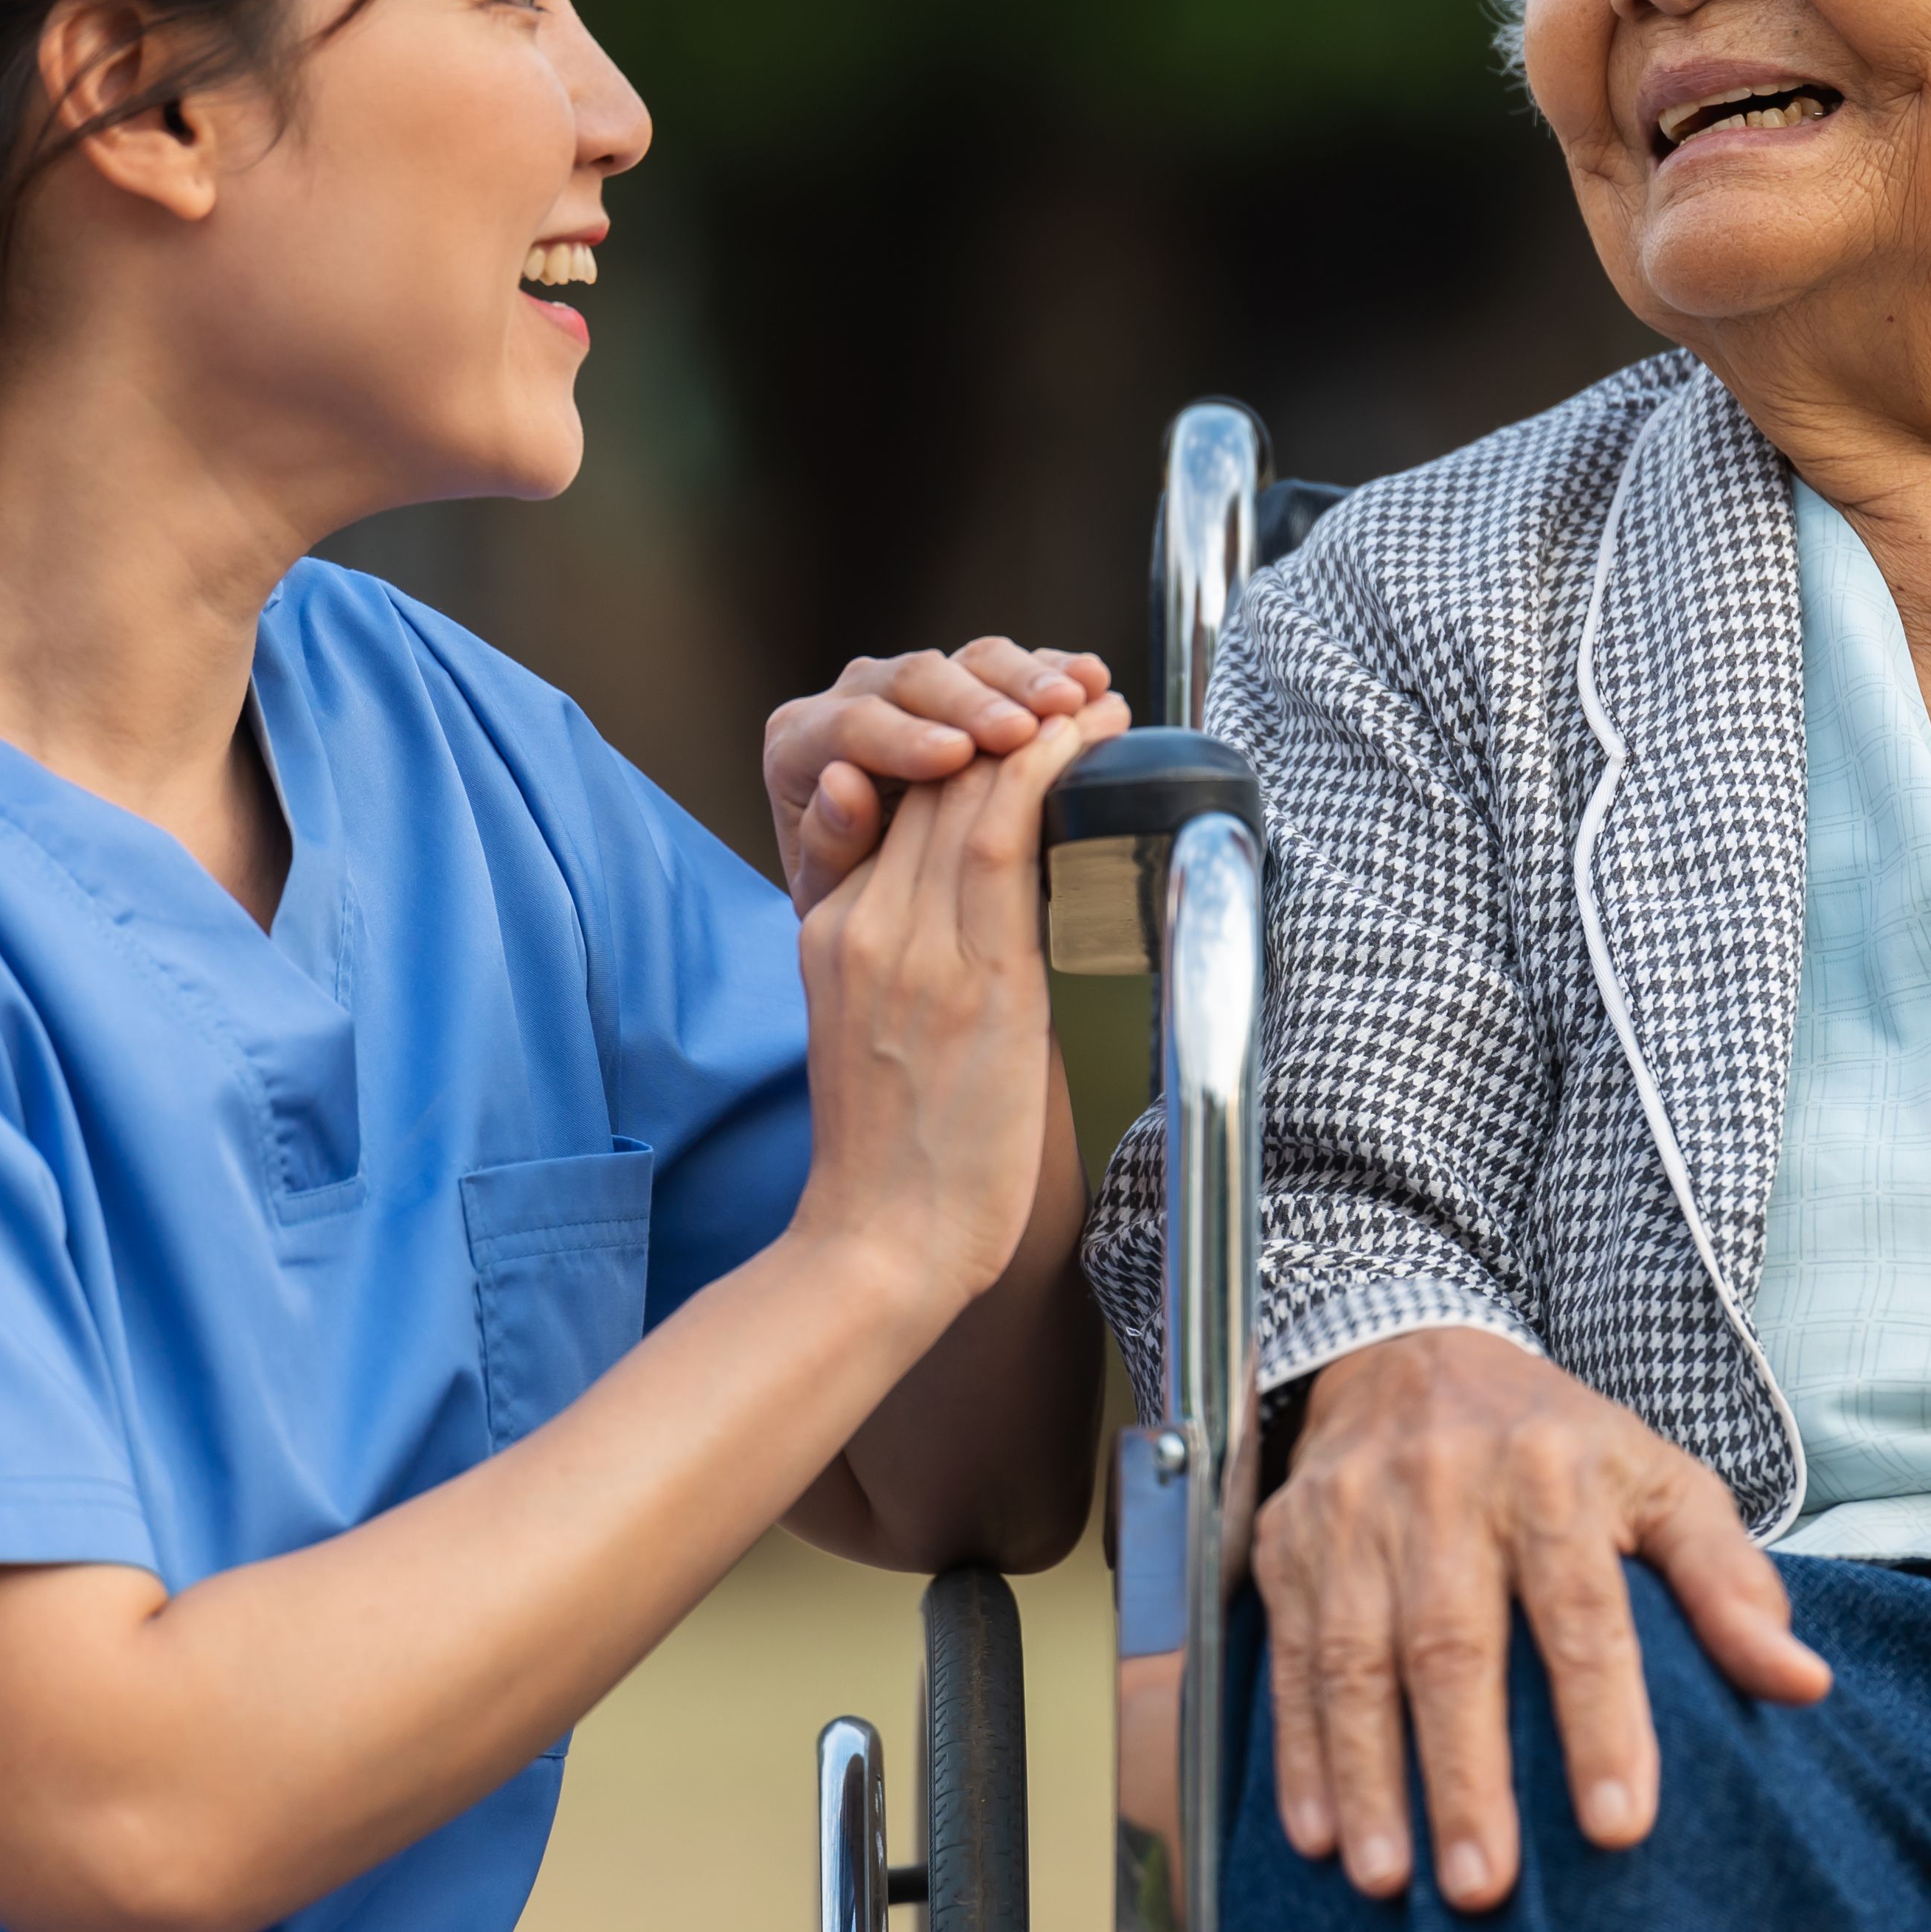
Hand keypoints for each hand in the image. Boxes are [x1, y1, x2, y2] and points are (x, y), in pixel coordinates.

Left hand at [764, 642, 1115, 913]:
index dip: (903, 737)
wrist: (887, 901)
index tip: (954, 756)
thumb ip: (828, 841)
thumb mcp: (830, 891)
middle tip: (1021, 730)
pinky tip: (1093, 682)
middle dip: (973, 701)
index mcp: (802, 740)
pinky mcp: (973, 683)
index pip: (850, 725)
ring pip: (972, 660)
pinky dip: (1056, 670)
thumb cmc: (849, 899)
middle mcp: (857, 695)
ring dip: (1027, 678)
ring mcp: (920, 684)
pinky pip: (1016, 665)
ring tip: (1072, 702)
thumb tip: (841, 783)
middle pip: (915, 677)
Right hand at [792, 700, 1124, 1307]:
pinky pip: (1006, 838)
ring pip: (971, 792)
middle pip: (932, 783)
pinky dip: (1054, 774)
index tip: (1027, 725)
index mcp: (831, 929)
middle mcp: (864, 923)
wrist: (879, 1242)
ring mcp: (912, 946)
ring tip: (1099, 701)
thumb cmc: (898, 1156)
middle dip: (1009, 723)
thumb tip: (989, 911)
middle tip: (1078, 689)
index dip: (966, 747)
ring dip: (1045, 730)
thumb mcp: (875, 1029)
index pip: (897, 804)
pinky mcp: (973, 979)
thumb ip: (913, 955)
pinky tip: (1094, 743)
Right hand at [1255, 1326, 1830, 1911]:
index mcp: (1553, 1472)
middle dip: (1465, 1774)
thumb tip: (1803, 1683)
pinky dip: (1298, 1751)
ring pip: (1354, 1659)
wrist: (1413, 1351)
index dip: (1601, 1722)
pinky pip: (1288, 1654)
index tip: (1618, 1828)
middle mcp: (1445, 1487)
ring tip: (1391, 1882)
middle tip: (1486, 1887)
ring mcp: (1355, 1513)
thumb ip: (1729, 1582)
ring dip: (1369, 1778)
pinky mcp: (1290, 1540)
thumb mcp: (1661, 1483)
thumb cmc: (1559, 1445)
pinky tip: (1316, 1834)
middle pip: (1454, 1646)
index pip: (1582, 1611)